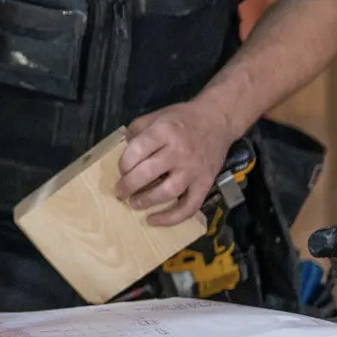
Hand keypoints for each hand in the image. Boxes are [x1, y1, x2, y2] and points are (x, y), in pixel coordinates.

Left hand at [116, 101, 233, 224]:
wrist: (217, 120)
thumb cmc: (182, 119)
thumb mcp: (156, 116)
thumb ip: (137, 131)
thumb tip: (121, 150)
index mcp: (164, 132)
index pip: (137, 151)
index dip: (123, 164)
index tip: (121, 169)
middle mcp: (179, 151)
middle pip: (148, 173)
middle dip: (128, 185)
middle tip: (119, 191)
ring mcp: (194, 170)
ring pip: (167, 192)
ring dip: (146, 201)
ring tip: (133, 203)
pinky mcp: (205, 183)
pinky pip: (189, 206)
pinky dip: (171, 218)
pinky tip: (154, 220)